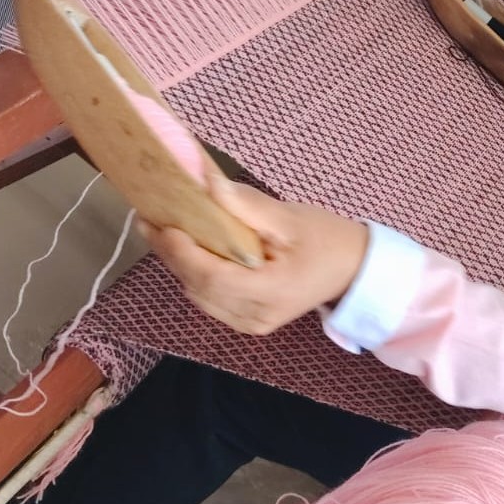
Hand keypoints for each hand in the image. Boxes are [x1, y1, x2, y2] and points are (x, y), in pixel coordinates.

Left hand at [138, 174, 370, 335]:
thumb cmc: (327, 239)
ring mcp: (251, 324)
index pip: (211, 277)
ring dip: (180, 264)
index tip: (161, 222)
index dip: (181, 252)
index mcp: (271, 292)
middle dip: (171, 254)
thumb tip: (204, 179)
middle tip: (150, 218)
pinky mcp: (248, 322)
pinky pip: (209, 300)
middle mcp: (256, 316)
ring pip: (198, 295)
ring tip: (164, 229)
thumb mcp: (288, 217)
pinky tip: (190, 250)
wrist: (353, 269)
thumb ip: (243, 204)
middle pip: (198, 287)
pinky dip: (195, 275)